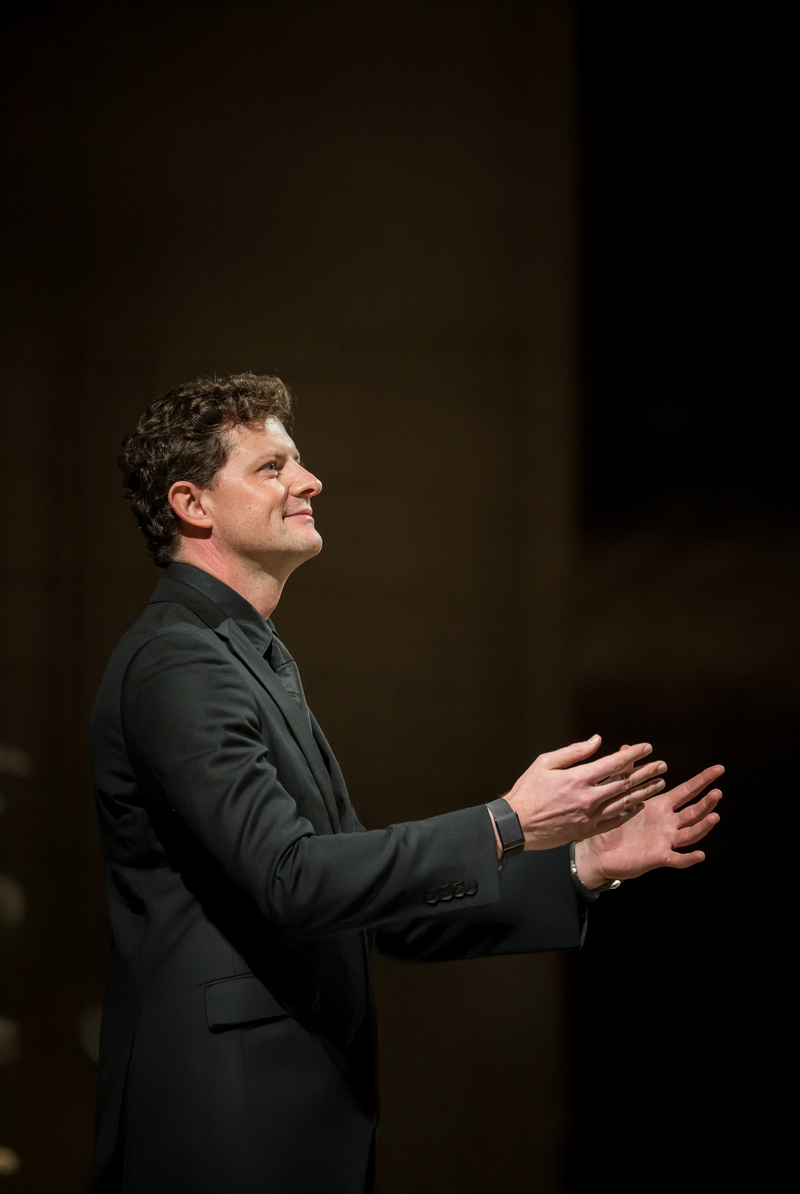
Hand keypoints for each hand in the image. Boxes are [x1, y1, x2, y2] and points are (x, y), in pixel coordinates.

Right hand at [503, 735, 666, 850]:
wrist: (517, 824)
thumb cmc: (528, 791)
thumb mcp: (545, 762)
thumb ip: (574, 752)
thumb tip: (596, 741)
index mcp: (578, 778)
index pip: (614, 763)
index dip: (633, 754)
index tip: (647, 748)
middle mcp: (588, 797)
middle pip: (625, 783)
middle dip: (646, 772)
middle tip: (662, 766)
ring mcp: (590, 816)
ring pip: (625, 803)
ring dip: (644, 792)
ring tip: (659, 784)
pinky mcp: (587, 830)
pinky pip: (615, 820)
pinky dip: (629, 812)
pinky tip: (639, 805)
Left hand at [573, 761, 723, 887]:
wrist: (598, 851)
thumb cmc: (612, 823)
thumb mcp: (619, 795)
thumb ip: (626, 772)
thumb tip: (627, 747)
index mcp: (661, 806)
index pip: (687, 791)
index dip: (703, 780)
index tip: (718, 769)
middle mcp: (668, 823)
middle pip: (693, 811)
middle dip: (706, 802)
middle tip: (717, 792)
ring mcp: (666, 841)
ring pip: (690, 834)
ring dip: (703, 826)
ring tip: (714, 817)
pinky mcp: (659, 857)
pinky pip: (677, 859)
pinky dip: (689, 858)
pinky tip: (699, 854)